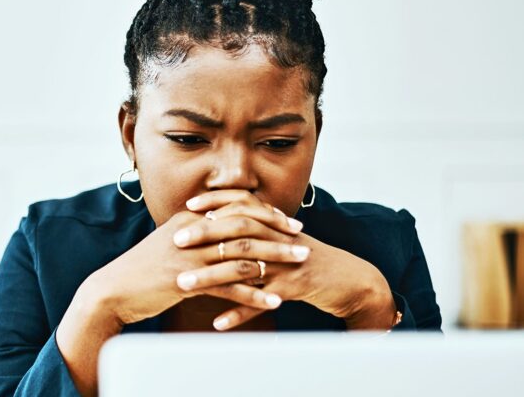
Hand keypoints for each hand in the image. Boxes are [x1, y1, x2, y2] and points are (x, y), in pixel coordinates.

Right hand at [83, 206, 301, 325]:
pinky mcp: (188, 282)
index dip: (265, 214)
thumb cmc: (141, 269)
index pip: (235, 208)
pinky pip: (230, 287)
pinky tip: (274, 301)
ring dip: (276, 260)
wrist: (113, 290)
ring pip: (243, 254)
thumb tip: (220, 231)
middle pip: (245, 227)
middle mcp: (193, 233)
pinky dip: (255, 294)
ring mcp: (190, 257)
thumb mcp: (169, 243)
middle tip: (302, 241)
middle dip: (278, 233)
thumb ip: (195, 235)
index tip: (288, 221)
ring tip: (299, 266)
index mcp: (189, 219)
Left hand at [178, 190, 395, 329]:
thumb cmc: (306, 258)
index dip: (215, 204)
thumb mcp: (282, 238)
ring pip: (244, 267)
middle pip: (238, 231)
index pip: (241, 205)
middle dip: (205, 235)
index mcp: (274, 224)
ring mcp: (286, 264)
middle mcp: (279, 239)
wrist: (348, 279)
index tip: (188, 207)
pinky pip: (261, 302)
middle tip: (176, 241)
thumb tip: (219, 221)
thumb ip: (256, 228)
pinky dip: (239, 313)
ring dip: (212, 277)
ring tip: (184, 285)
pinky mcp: (293, 289)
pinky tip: (218, 322)